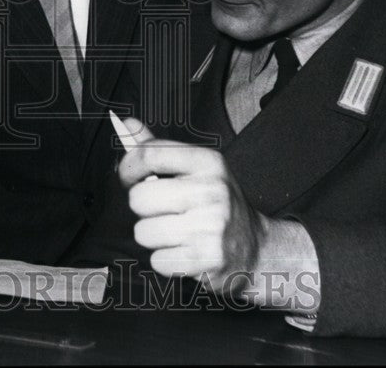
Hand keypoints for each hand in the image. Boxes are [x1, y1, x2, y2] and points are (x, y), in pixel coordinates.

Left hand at [117, 118, 267, 293]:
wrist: (257, 248)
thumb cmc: (218, 204)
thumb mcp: (197, 170)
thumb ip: (160, 149)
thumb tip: (128, 124)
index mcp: (208, 162)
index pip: (150, 154)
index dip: (128, 167)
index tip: (128, 177)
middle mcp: (211, 191)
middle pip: (139, 198)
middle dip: (144, 209)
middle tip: (163, 211)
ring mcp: (211, 226)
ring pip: (144, 232)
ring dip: (153, 237)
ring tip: (177, 233)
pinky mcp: (207, 259)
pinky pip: (157, 260)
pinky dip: (165, 261)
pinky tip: (185, 252)